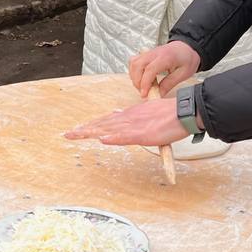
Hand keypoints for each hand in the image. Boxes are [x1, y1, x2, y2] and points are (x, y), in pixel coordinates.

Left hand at [64, 98, 186, 146]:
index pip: (105, 120)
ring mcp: (135, 126)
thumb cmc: (168, 114)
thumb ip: (131, 115)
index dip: (90, 125)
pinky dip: (115, 138)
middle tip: (67, 135)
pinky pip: (127, 137)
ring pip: (109, 130)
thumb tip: (116, 113)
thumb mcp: (146, 112)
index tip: (76, 130)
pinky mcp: (144, 134)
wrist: (184, 112)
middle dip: (84, 129)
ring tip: (76, 136)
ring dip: (93, 133)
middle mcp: (128, 118)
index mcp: (129, 115)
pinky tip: (103, 140)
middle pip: (102, 124)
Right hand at [129, 41, 200, 97]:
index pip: (149, 70)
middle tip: (144, 92)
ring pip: (133, 62)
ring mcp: (149, 52)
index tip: (144, 94)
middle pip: (137, 65)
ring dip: (134, 76)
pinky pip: (134, 61)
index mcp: (166, 57)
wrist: (188, 47)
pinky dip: (134, 71)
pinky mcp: (146, 54)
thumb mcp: (184, 73)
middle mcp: (155, 53)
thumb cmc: (187, 58)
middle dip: (137, 81)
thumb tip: (159, 94)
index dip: (145, 83)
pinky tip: (141, 78)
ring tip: (143, 86)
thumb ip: (170, 83)